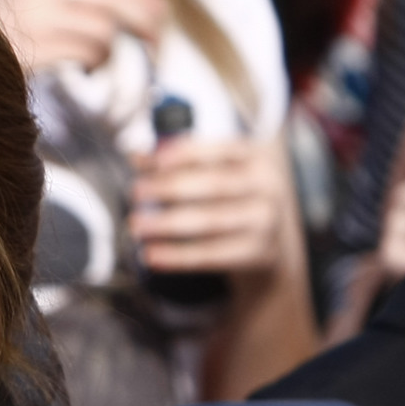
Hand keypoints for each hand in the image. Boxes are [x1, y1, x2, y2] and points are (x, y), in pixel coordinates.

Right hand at [0, 0, 167, 73]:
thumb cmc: (2, 28)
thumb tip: (147, 4)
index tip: (160, 13)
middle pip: (113, 1)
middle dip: (142, 24)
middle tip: (155, 45)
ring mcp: (34, 16)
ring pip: (104, 29)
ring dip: (117, 49)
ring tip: (116, 61)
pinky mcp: (34, 48)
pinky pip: (87, 53)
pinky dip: (98, 62)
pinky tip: (94, 68)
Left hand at [131, 134, 293, 276]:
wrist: (269, 238)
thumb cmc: (229, 195)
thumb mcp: (214, 171)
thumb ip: (177, 162)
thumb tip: (137, 157)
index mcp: (255, 157)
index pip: (220, 150)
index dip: (186, 153)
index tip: (155, 160)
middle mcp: (266, 186)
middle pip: (214, 184)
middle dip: (170, 187)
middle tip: (135, 192)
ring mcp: (265, 220)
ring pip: (211, 221)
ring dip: (168, 223)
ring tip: (136, 226)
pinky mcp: (258, 251)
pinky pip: (212, 254)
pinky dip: (178, 255)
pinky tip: (151, 254)